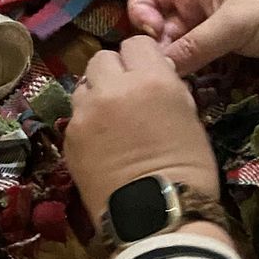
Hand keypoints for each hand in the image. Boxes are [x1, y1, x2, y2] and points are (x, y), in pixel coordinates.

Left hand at [65, 36, 218, 222]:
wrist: (157, 215)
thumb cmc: (188, 169)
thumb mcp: (190, 118)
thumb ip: (167, 88)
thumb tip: (154, 76)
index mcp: (151, 79)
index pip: (135, 43)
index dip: (141, 57)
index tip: (146, 72)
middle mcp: (113, 88)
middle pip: (101, 59)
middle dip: (113, 72)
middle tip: (125, 95)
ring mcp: (85, 112)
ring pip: (83, 85)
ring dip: (96, 95)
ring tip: (110, 120)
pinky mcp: (68, 135)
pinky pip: (75, 115)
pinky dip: (86, 123)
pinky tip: (100, 144)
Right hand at [129, 0, 258, 75]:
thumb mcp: (232, 25)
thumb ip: (192, 46)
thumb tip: (156, 69)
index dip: (140, 10)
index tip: (155, 36)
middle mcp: (196, 1)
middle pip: (157, 19)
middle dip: (156, 43)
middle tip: (167, 66)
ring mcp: (209, 24)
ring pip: (174, 41)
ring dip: (173, 60)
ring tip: (177, 79)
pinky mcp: (222, 45)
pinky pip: (193, 55)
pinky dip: (189, 69)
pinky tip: (191, 82)